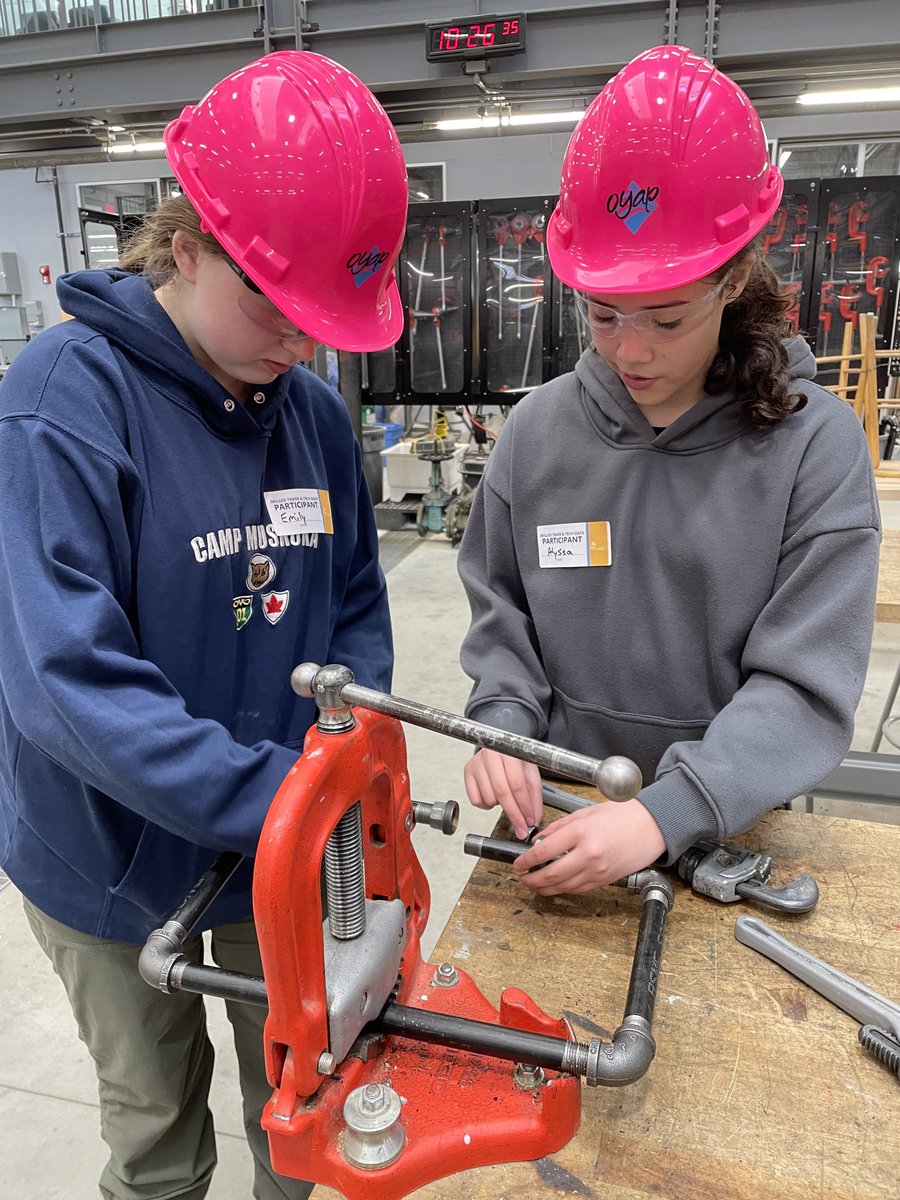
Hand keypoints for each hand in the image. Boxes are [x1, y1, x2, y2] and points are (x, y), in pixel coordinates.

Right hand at [463, 749, 542, 839]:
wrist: (501, 745)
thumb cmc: (516, 758)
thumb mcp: (531, 773)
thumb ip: (534, 796)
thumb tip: (533, 819)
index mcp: (509, 752)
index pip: (517, 784)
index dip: (524, 806)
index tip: (529, 820)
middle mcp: (490, 755)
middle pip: (502, 792)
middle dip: (513, 814)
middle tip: (521, 827)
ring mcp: (476, 763)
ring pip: (488, 797)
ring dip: (500, 806)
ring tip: (507, 797)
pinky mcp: (467, 771)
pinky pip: (475, 799)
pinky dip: (486, 805)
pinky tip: (493, 796)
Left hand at [513, 799, 665, 894]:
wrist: (651, 826)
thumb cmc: (623, 814)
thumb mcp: (586, 812)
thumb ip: (560, 826)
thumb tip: (541, 839)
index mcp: (581, 833)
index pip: (544, 851)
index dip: (526, 860)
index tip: (518, 863)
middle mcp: (588, 855)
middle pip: (551, 874)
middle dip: (532, 879)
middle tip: (522, 877)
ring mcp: (598, 871)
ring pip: (563, 886)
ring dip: (545, 888)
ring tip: (534, 884)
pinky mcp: (605, 880)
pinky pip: (578, 889)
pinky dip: (563, 889)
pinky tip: (555, 886)